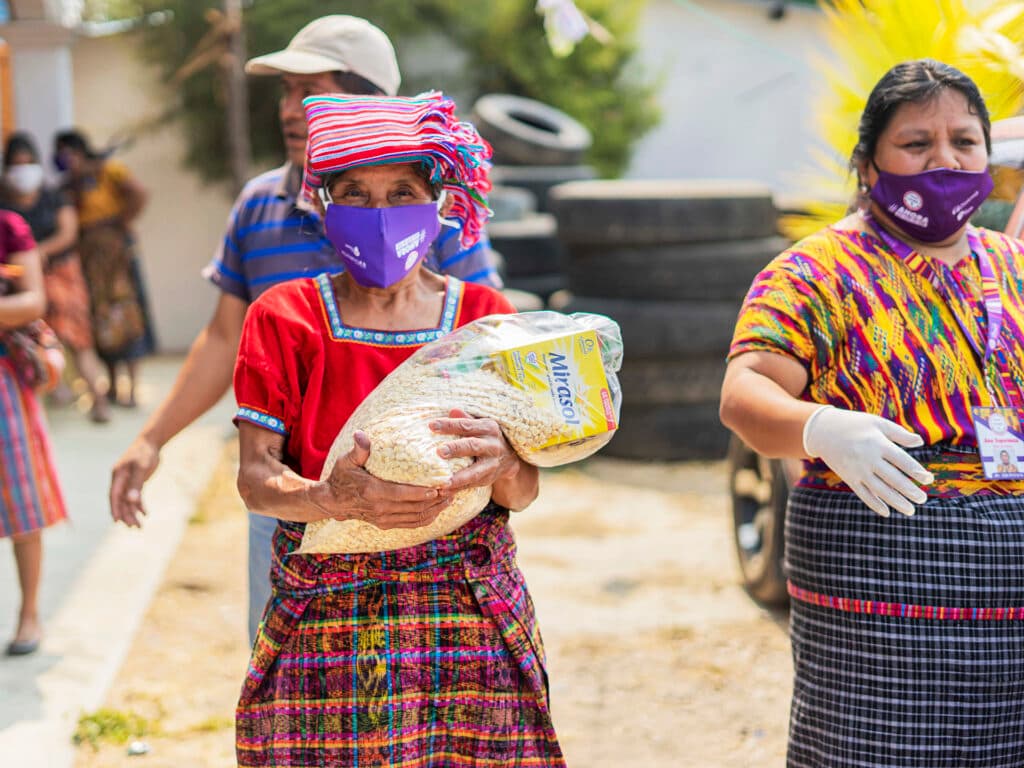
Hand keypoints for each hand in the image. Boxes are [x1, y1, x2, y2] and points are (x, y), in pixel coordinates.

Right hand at [110, 436, 159, 526]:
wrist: (151, 443)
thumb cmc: (145, 453)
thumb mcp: (142, 468)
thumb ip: (136, 484)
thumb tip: (131, 501)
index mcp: (118, 476)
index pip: (114, 495)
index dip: (115, 508)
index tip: (117, 521)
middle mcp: (120, 480)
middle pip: (120, 501)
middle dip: (126, 515)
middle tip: (134, 527)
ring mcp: (127, 482)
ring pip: (128, 501)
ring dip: (133, 513)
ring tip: (139, 526)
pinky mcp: (135, 483)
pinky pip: (135, 497)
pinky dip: (139, 506)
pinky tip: (145, 513)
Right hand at [318, 431, 451, 528]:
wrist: (332, 502)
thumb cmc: (342, 476)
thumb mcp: (347, 460)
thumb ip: (359, 449)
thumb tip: (361, 434)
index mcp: (372, 492)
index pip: (402, 494)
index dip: (422, 493)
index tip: (440, 486)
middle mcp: (380, 508)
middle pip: (414, 507)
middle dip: (436, 499)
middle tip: (452, 488)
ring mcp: (384, 519)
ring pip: (416, 517)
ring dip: (435, 509)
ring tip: (450, 497)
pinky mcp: (386, 524)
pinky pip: (411, 524)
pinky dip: (427, 518)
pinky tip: (438, 509)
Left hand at [429, 408, 520, 491]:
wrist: (509, 458)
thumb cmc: (486, 437)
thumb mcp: (480, 425)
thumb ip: (466, 419)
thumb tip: (452, 411)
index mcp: (489, 428)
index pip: (467, 425)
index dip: (449, 425)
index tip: (431, 425)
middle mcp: (492, 446)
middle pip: (472, 446)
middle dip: (456, 449)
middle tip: (439, 452)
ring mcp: (492, 464)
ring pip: (475, 471)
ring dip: (459, 477)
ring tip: (443, 483)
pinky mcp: (488, 479)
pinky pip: (472, 485)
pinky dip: (458, 489)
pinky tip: (444, 491)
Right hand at [803, 405, 933, 517]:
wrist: (822, 430)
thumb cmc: (854, 424)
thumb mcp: (877, 423)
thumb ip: (899, 433)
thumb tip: (920, 442)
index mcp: (878, 443)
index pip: (902, 461)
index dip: (917, 471)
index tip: (929, 480)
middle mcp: (868, 459)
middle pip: (893, 479)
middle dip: (909, 491)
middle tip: (923, 499)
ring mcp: (857, 470)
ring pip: (880, 490)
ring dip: (896, 502)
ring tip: (910, 510)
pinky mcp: (849, 478)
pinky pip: (863, 494)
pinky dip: (875, 504)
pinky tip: (887, 512)